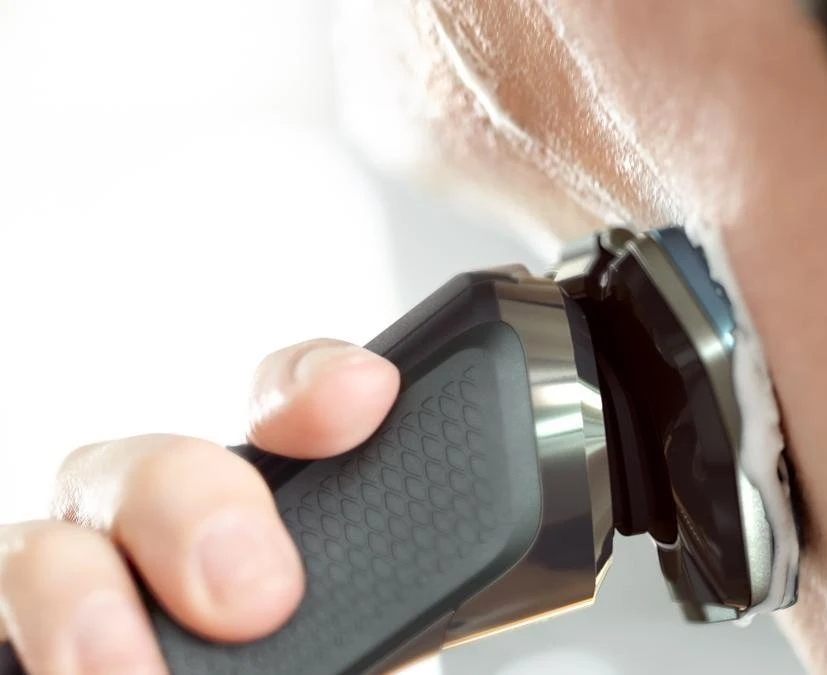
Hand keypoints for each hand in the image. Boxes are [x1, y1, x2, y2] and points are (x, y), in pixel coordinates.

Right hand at [0, 339, 400, 674]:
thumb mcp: (370, 671)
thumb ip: (384, 645)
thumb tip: (394, 652)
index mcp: (271, 525)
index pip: (284, 409)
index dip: (311, 386)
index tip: (360, 397)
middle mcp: (159, 547)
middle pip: (147, 467)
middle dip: (200, 507)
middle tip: (256, 598)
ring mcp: (68, 602)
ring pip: (36, 551)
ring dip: (81, 606)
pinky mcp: (13, 653)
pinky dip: (27, 659)